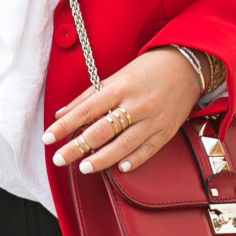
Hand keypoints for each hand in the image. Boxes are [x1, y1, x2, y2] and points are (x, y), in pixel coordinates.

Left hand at [43, 46, 202, 174]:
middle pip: (101, 131)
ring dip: (101, 159)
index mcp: (120, 87)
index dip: (65, 125)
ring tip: (83, 168)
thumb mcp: (116, 76)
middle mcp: (135, 104)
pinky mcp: (167, 130)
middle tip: (59, 159)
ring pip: (123, 145)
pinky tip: (119, 169)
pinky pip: (148, 150)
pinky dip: (133, 160)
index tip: (48, 138)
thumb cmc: (147, 70)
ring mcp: (153, 119)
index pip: (86, 110)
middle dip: (77, 147)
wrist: (187, 66)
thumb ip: (88, 96)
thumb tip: (62, 112)